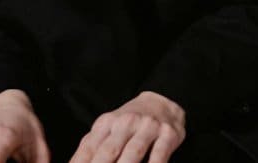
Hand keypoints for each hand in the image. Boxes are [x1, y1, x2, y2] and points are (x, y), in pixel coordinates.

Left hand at [69, 91, 185, 162]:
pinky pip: (159, 155)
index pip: (89, 149)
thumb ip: (89, 148)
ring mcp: (148, 127)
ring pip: (133, 153)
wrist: (162, 102)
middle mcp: (126, 122)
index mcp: (107, 122)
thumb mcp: (107, 128)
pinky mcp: (168, 134)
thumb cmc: (129, 122)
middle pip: (109, 151)